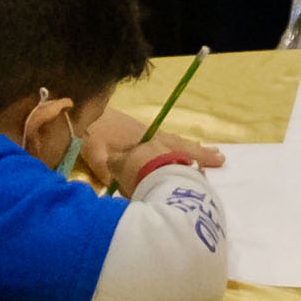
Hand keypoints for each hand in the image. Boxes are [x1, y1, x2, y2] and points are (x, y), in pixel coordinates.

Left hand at [82, 106, 224, 190]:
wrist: (79, 112)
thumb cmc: (89, 133)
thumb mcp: (96, 153)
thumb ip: (110, 170)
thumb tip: (123, 187)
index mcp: (143, 141)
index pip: (175, 148)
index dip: (194, 155)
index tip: (215, 160)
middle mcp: (149, 136)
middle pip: (179, 143)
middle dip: (200, 152)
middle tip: (222, 158)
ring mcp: (145, 133)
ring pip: (173, 140)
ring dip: (191, 147)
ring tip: (210, 153)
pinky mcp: (138, 132)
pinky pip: (165, 139)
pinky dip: (177, 144)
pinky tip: (182, 148)